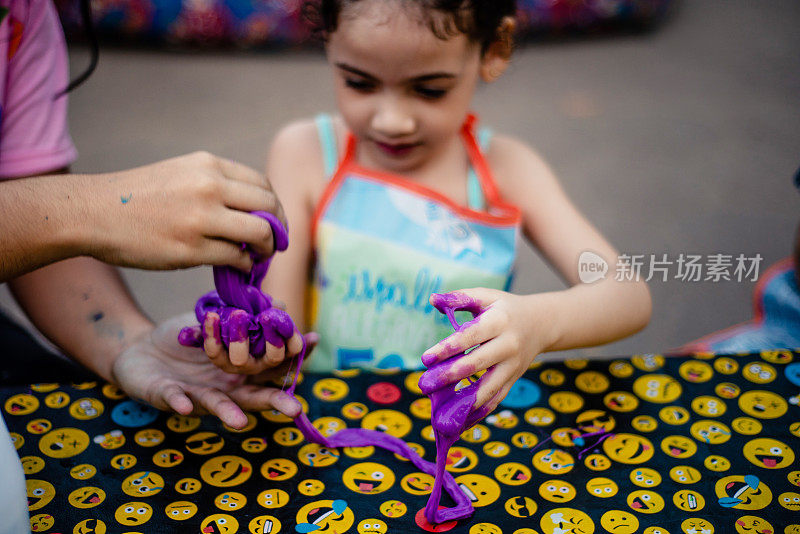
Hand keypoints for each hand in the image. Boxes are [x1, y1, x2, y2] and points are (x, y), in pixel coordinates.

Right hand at [87, 152, 285, 271]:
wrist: (93, 212)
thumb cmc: (138, 197)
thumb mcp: (181, 173)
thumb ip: (216, 185)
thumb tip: (254, 210)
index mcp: (208, 165)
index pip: (262, 184)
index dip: (274, 207)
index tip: (274, 221)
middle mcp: (210, 187)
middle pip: (269, 207)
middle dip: (279, 228)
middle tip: (275, 244)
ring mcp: (201, 218)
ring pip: (260, 233)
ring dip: (267, 249)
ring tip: (260, 257)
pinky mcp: (190, 248)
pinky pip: (236, 257)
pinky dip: (245, 264)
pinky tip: (239, 266)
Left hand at [112, 313, 301, 428]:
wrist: (139, 350)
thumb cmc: (184, 339)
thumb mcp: (217, 321)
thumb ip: (246, 317)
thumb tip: (280, 305)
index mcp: (242, 369)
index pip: (273, 366)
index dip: (293, 358)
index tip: (312, 343)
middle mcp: (226, 387)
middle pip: (254, 396)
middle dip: (274, 402)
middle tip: (296, 409)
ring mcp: (199, 394)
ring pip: (218, 406)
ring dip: (229, 414)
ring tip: (241, 423)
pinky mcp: (168, 395)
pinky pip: (174, 399)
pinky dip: (180, 403)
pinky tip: (185, 405)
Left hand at [420, 288, 556, 412]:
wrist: (541, 324)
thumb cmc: (504, 308)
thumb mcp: (486, 296)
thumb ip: (459, 297)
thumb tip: (432, 299)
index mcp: (499, 321)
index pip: (470, 337)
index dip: (447, 348)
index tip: (426, 359)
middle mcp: (508, 345)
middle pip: (477, 363)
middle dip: (450, 375)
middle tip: (425, 384)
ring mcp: (513, 366)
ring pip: (488, 387)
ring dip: (464, 400)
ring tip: (441, 410)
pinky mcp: (514, 380)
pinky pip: (496, 399)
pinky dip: (479, 411)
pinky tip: (460, 420)